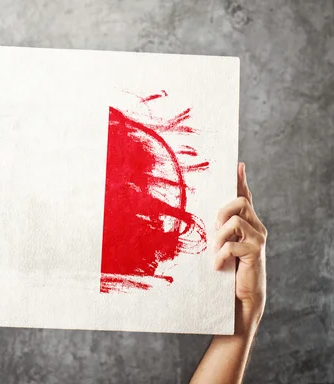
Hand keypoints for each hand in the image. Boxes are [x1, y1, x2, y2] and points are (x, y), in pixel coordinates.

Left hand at [214, 163, 266, 331]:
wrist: (241, 298)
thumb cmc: (228, 271)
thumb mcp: (221, 246)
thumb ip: (218, 232)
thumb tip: (204, 219)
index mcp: (248, 223)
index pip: (245, 197)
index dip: (241, 181)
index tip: (238, 165)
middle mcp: (257, 227)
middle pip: (240, 202)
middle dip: (221, 212)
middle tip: (214, 230)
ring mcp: (258, 239)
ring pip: (235, 221)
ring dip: (219, 236)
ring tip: (215, 251)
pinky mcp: (255, 253)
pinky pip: (232, 244)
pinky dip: (221, 255)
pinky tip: (217, 265)